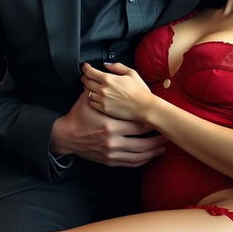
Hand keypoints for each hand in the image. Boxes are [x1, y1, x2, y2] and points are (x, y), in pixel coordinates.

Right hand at [50, 90, 165, 167]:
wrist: (66, 135)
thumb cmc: (79, 114)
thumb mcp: (89, 98)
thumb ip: (103, 86)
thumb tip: (110, 68)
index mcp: (110, 125)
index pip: (138, 126)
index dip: (151, 124)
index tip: (159, 121)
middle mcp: (112, 142)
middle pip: (142, 143)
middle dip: (156, 140)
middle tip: (166, 135)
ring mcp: (110, 153)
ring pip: (138, 156)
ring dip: (152, 152)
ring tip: (162, 147)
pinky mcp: (109, 161)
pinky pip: (130, 163)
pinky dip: (141, 161)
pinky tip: (149, 156)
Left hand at [81, 61, 152, 121]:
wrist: (145, 107)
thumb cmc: (140, 91)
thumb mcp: (131, 73)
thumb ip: (117, 66)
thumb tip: (106, 64)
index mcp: (108, 79)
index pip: (90, 72)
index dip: (85, 68)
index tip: (85, 67)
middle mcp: (103, 90)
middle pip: (86, 81)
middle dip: (85, 77)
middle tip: (86, 76)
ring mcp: (102, 100)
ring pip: (87, 92)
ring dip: (88, 88)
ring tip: (92, 86)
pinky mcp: (103, 109)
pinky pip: (91, 102)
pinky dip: (91, 98)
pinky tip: (96, 96)